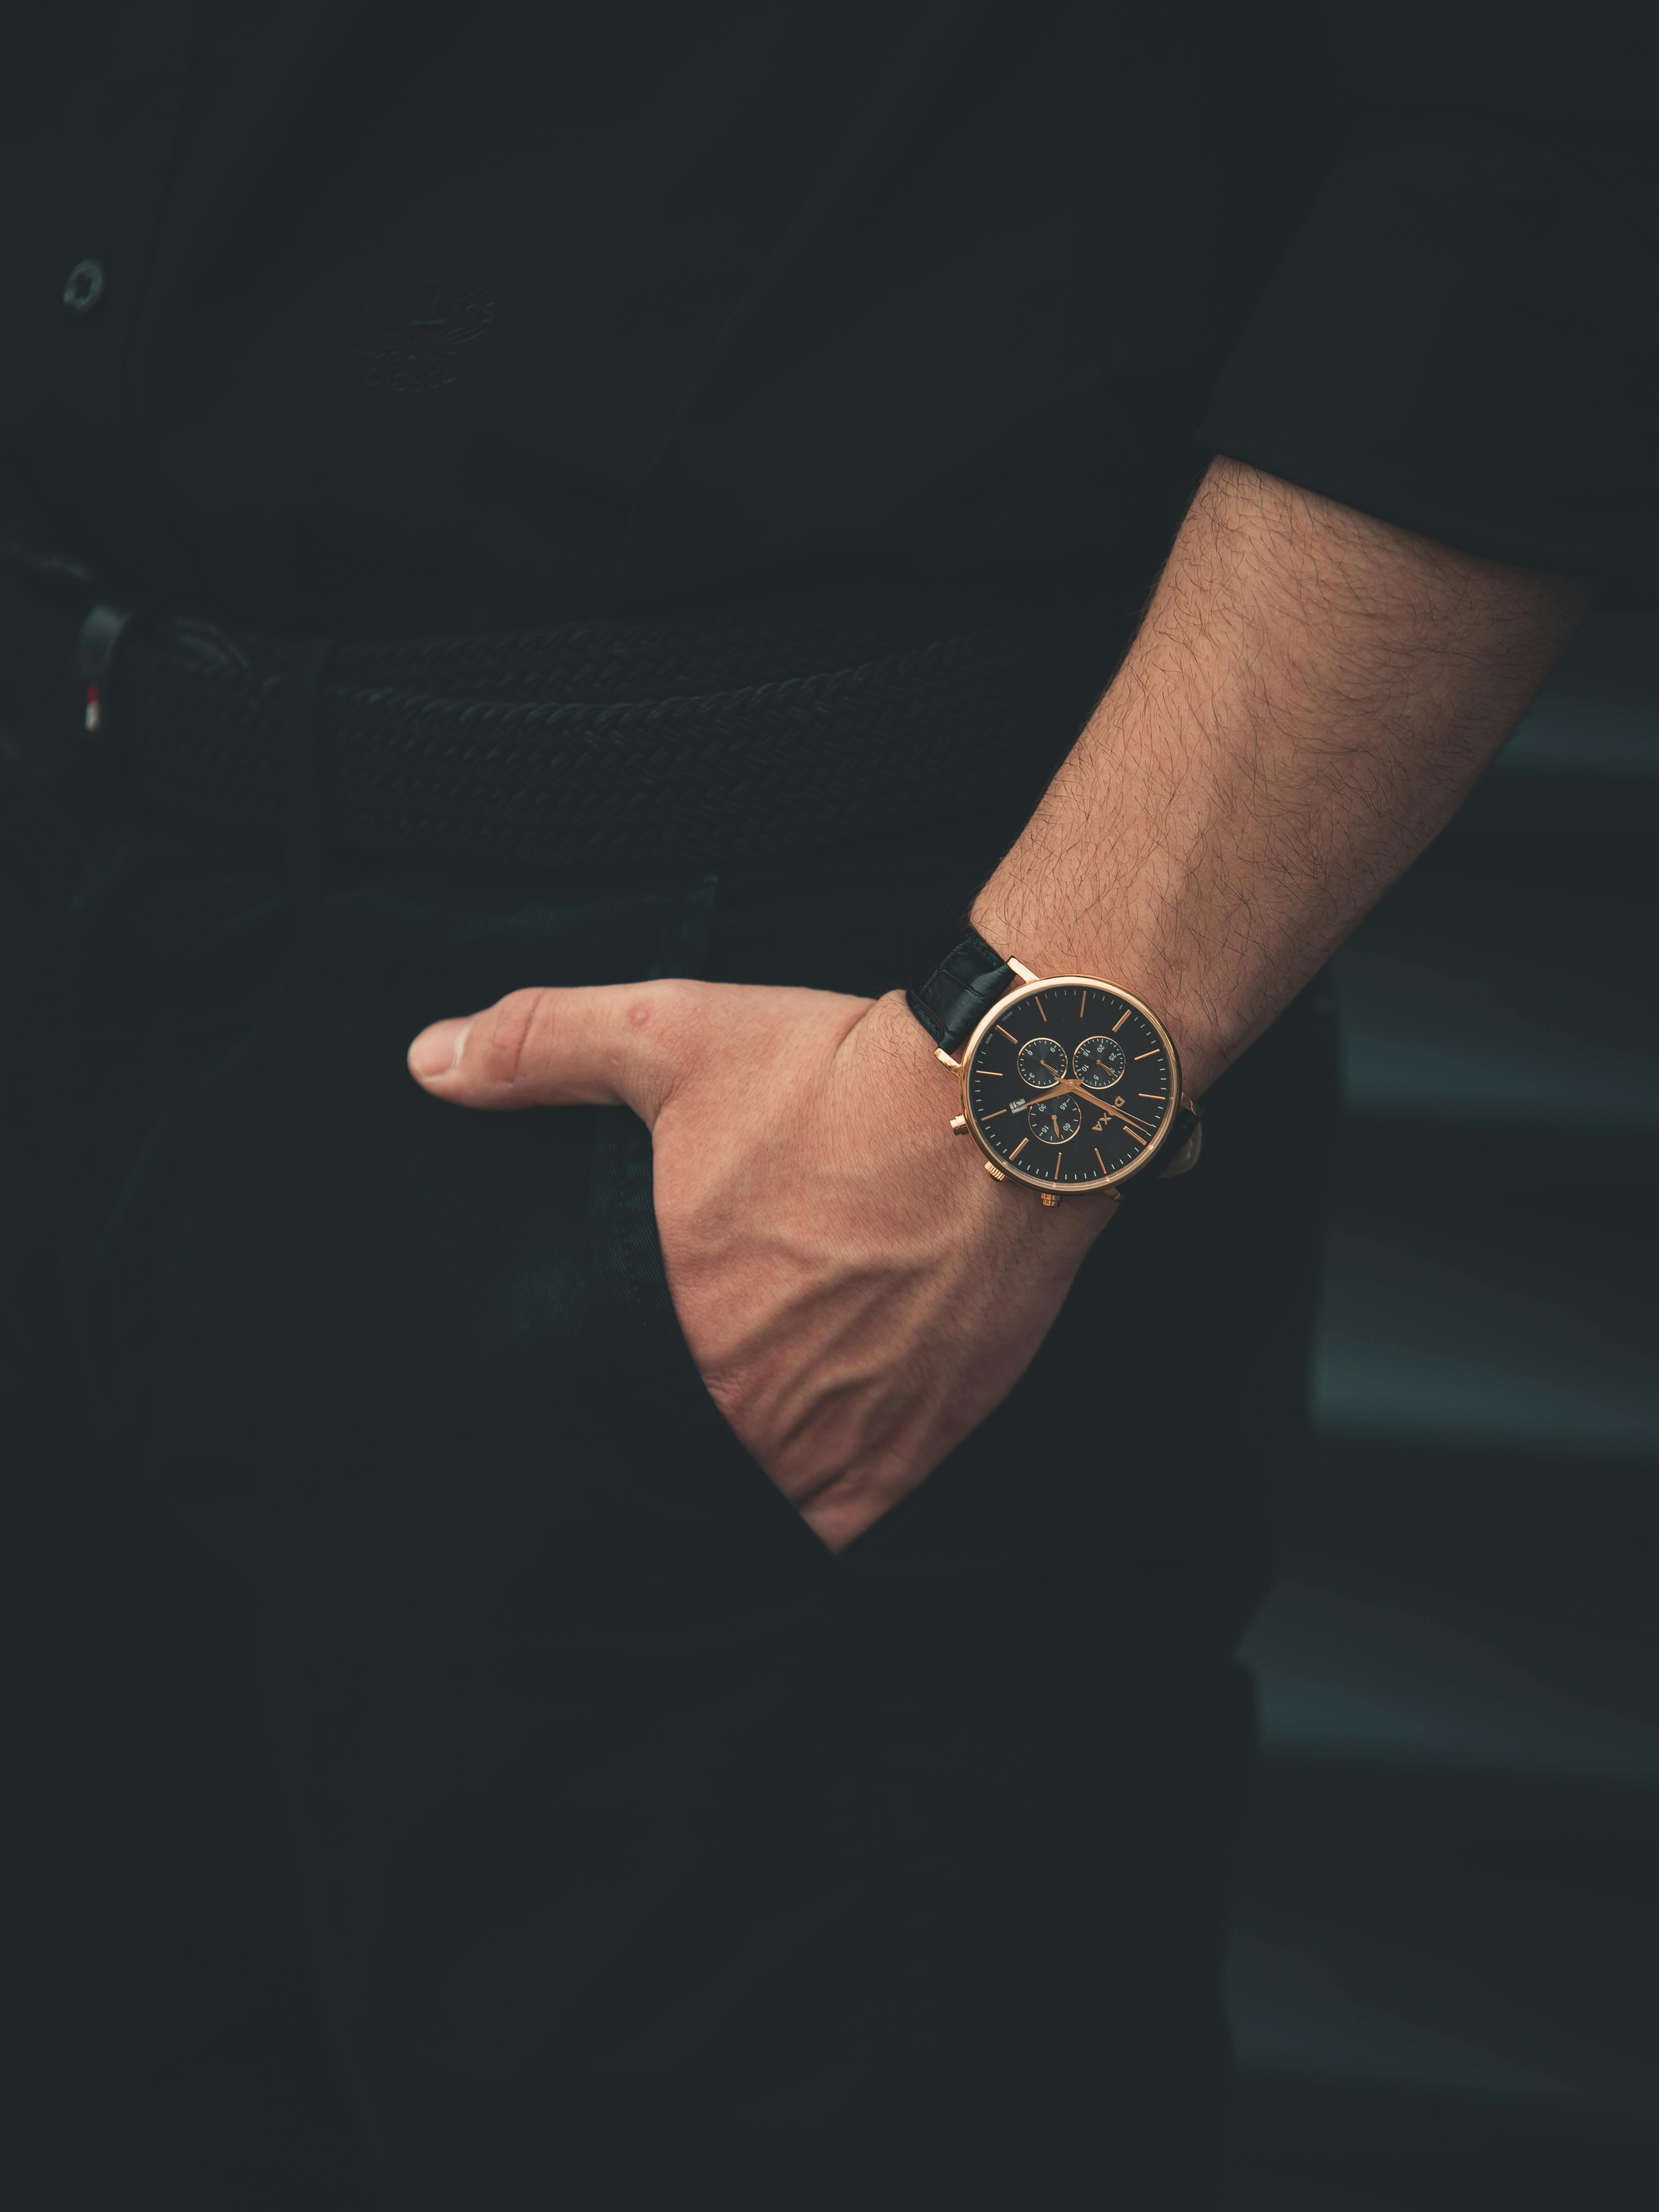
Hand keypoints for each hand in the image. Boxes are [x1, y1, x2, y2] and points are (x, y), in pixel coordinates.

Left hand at [407, 981, 1117, 1551]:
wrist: (1003, 1108)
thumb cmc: (835, 1076)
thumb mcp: (670, 1035)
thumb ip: (540, 1046)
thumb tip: (425, 1061)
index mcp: (669, 1316)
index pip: (597, 1403)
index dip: (593, 1398)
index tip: (597, 1385)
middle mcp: (744, 1396)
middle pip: (677, 1455)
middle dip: (666, 1437)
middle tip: (668, 1410)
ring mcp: (835, 1433)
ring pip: (756, 1499)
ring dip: (738, 1479)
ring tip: (730, 1448)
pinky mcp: (916, 1446)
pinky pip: (841, 1523)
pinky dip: (816, 1511)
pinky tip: (802, 1479)